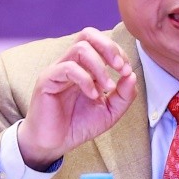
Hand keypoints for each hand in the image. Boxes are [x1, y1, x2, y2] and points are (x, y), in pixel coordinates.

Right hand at [16, 28, 137, 169]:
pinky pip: (67, 67)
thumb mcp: (110, 112)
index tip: (127, 72)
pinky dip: (86, 79)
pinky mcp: (47, 80)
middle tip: (120, 67)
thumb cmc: (78, 125)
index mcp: (85, 67)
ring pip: (80, 48)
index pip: (101, 44)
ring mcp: (58, 70)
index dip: (118, 53)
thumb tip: (132, 75)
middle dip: (109, 47)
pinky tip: (92, 95)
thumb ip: (124, 95)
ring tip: (107, 87)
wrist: (54, 144)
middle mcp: (71, 64)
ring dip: (100, 66)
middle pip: (88, 34)